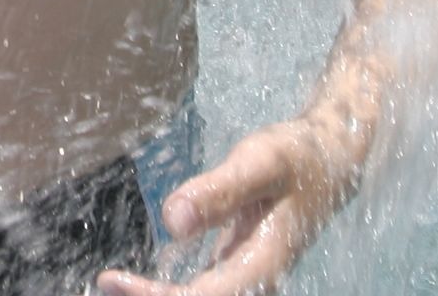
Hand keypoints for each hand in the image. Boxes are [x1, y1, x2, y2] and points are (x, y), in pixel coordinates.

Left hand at [94, 116, 357, 295]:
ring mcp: (247, 274)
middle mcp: (255, 278)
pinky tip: (140, 283)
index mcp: (263, 264)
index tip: (113, 281)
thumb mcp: (260, 162)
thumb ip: (218, 192)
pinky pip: (203, 290)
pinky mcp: (239, 265)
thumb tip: (172, 222)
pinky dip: (171, 290)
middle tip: (104, 285)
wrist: (333, 158)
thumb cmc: (296, 156)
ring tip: (111, 286)